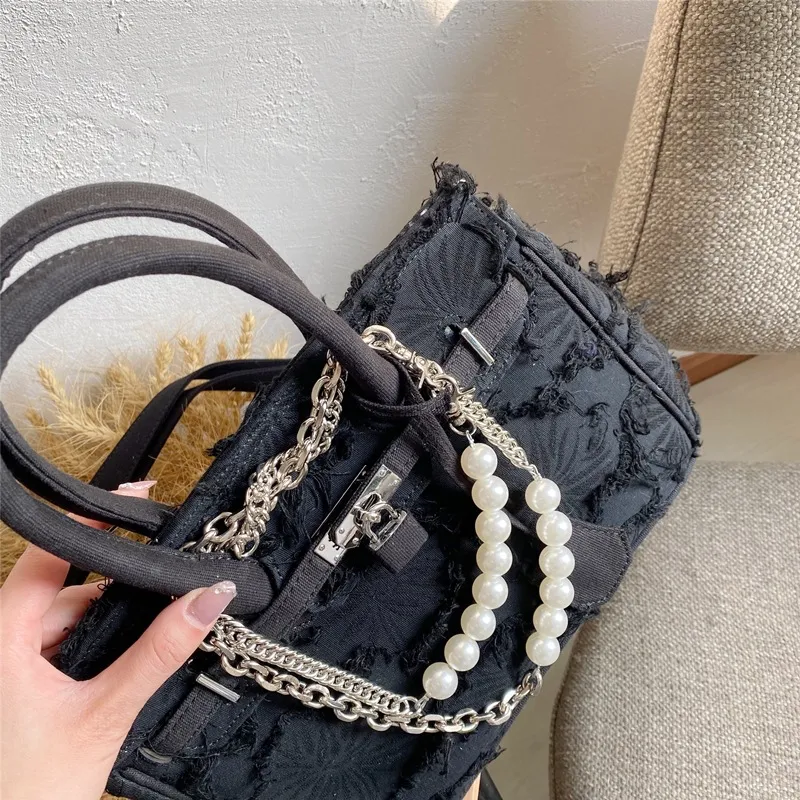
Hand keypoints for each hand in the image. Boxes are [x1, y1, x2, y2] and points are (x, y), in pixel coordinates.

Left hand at [0, 484, 235, 799]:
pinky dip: (90, 648)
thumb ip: (158, 653)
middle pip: (64, 589)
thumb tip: (206, 602)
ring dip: (105, 626)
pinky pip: (56, 646)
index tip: (133, 498)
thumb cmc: (30, 791)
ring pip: (63, 620)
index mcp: (0, 638)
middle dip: (116, 592)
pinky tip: (115, 669)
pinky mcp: (14, 683)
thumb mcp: (104, 713)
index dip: (91, 519)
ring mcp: (4, 664)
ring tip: (139, 649)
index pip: (48, 554)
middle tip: (166, 590)